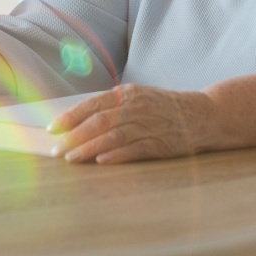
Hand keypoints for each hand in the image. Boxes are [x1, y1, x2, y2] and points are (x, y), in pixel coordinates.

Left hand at [49, 84, 217, 164]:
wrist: (202, 114)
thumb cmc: (164, 108)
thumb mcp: (139, 98)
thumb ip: (113, 107)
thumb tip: (80, 121)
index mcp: (128, 94)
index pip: (93, 105)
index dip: (71, 117)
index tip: (52, 129)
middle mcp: (136, 107)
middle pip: (99, 121)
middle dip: (74, 136)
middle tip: (57, 150)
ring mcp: (149, 125)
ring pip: (113, 136)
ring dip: (89, 148)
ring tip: (72, 158)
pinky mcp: (160, 143)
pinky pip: (134, 149)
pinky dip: (116, 155)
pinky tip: (101, 161)